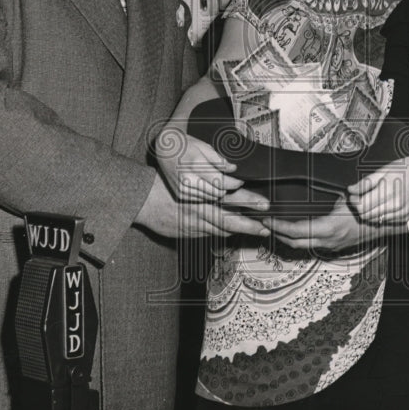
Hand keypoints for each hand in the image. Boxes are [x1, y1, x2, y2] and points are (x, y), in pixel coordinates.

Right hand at [136, 176, 268, 237]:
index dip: (248, 201)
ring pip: (220, 230)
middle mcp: (198, 209)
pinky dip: (223, 233)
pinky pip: (209, 234)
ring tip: (259, 231)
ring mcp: (192, 224)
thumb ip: (208, 179)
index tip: (265, 203)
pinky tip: (234, 232)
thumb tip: (231, 178)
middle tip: (266, 227)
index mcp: (200, 193)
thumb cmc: (166, 182)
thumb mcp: (188, 175)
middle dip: (250, 224)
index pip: (230, 197)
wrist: (141, 199)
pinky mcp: (187, 232)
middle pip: (229, 219)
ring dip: (240, 231)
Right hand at [155, 125, 240, 201]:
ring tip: (219, 181)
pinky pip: (201, 199)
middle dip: (228, 188)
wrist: (164, 150)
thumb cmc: (186, 145)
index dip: (234, 183)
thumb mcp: (204, 146)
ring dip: (218, 192)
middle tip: (232, 180)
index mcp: (195, 164)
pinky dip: (208, 194)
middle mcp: (187, 179)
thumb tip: (233, 169)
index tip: (241, 180)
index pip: (221, 181)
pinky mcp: (180, 194)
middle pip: (217, 192)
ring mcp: (183, 188)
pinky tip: (207, 184)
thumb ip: (219, 160)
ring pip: (210, 198)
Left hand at [267, 197, 396, 253]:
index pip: (295, 230)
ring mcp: (330, 246)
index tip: (266, 218)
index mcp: (328, 228)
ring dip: (286, 238)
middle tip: (264, 223)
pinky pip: (310, 245)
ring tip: (274, 226)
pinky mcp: (333, 247)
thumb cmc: (367, 208)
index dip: (278, 225)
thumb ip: (328, 192)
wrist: (384, 225)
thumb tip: (309, 181)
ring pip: (301, 246)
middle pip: (294, 242)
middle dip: (277, 233)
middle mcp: (327, 241)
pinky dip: (298, 239)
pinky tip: (293, 231)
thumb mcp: (347, 196)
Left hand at [347, 160, 408, 224]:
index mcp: (388, 191)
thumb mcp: (382, 170)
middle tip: (358, 197)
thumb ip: (365, 182)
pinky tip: (381, 204)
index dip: (353, 201)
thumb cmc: (403, 168)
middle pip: (366, 216)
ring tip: (370, 200)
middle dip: (359, 207)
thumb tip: (350, 190)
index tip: (352, 195)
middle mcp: (396, 205)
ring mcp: (402, 212)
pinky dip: (380, 215)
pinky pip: (386, 221)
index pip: (362, 207)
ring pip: (375, 220)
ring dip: (368, 212)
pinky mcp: (406, 217)